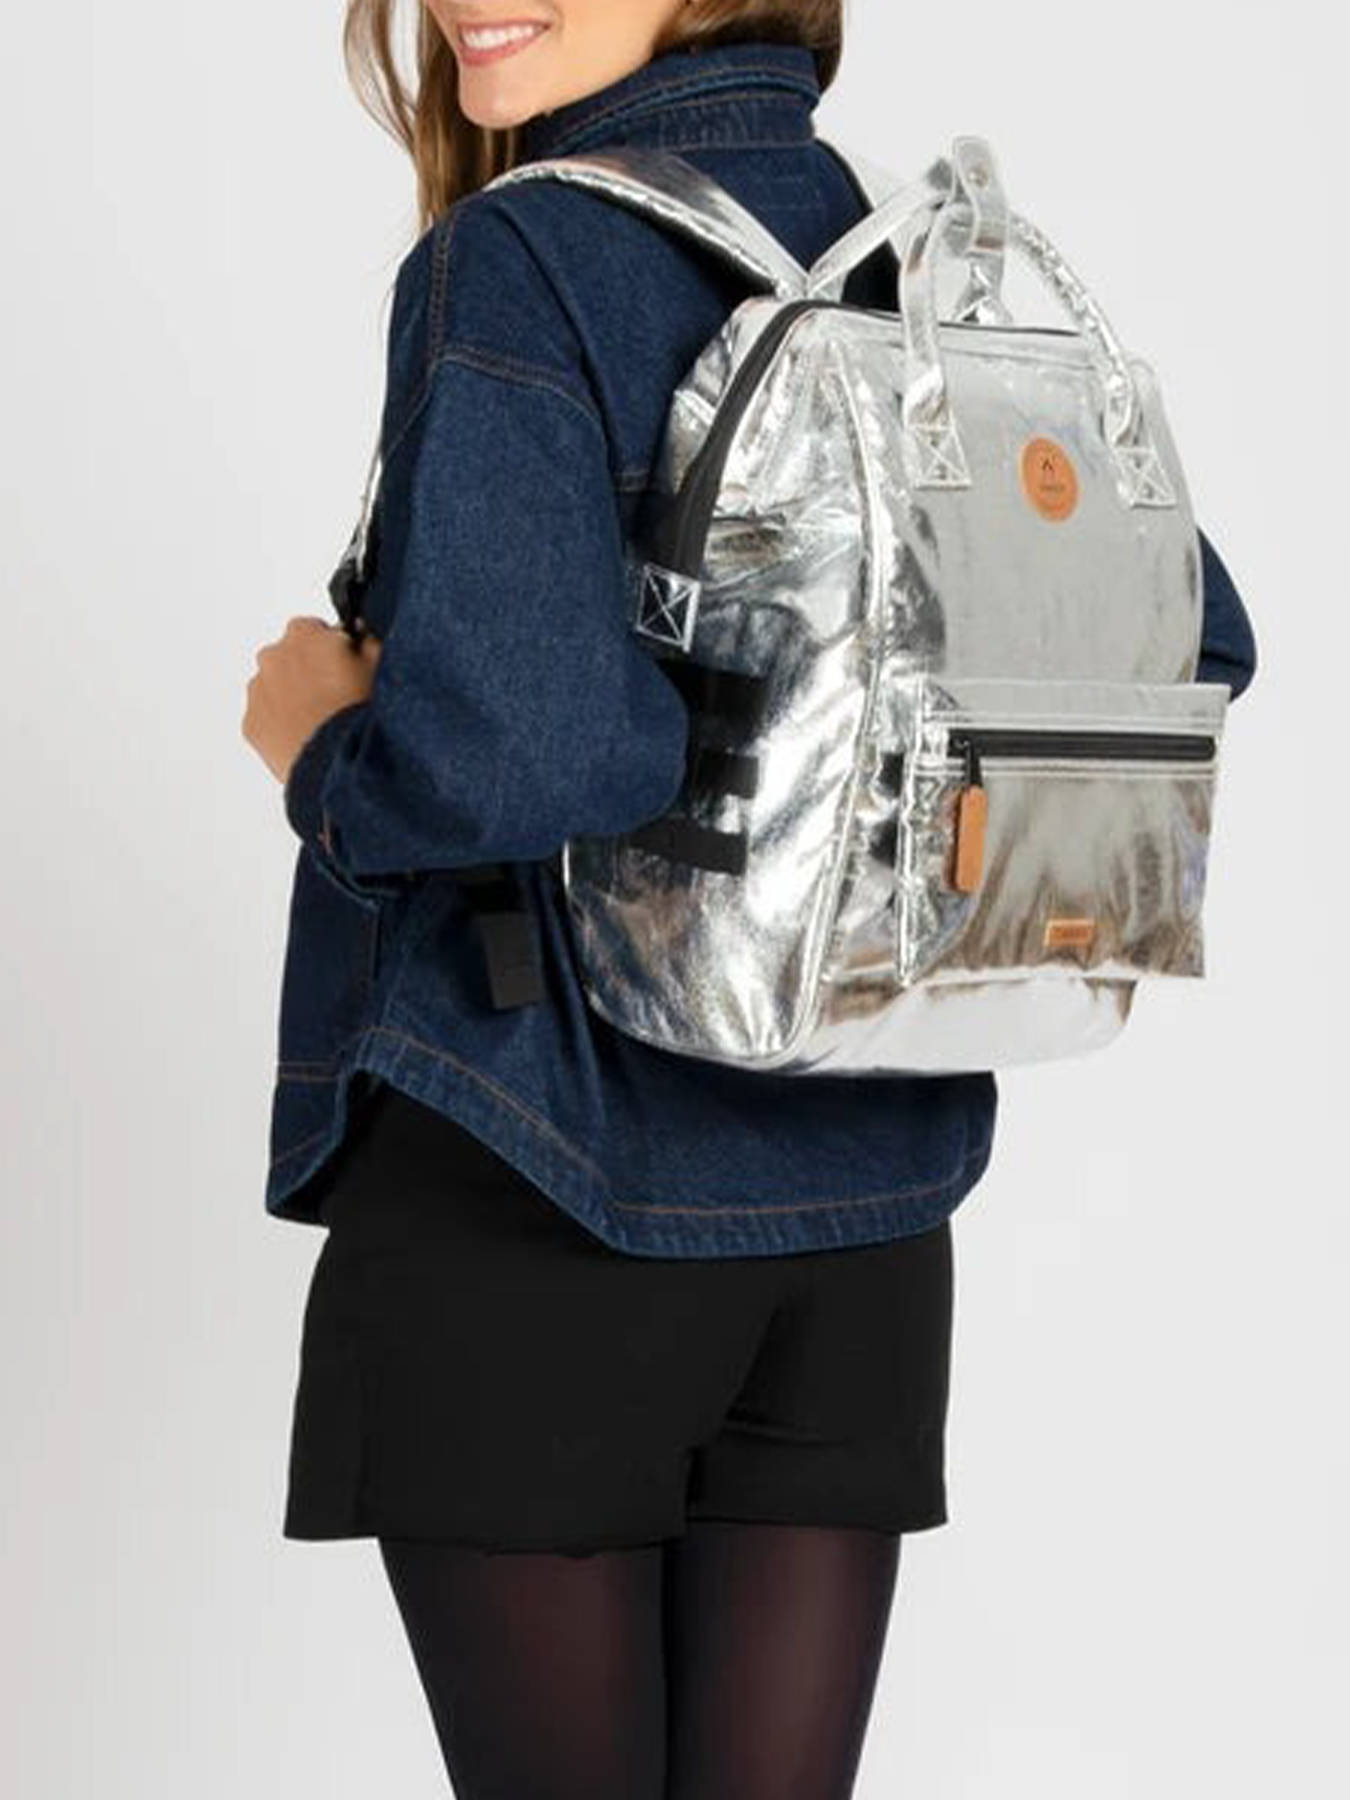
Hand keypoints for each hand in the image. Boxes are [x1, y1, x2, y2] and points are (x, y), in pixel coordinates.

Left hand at [242, 616, 381, 784]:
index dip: (333, 649)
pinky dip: (281, 725)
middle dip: (308, 672)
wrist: (338, 761)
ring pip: (274, 688)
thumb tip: (360, 633)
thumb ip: (367, 638)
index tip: (345, 668)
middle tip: (334, 697)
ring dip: (292, 698)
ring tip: (321, 721)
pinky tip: (307, 736)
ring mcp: (258, 692)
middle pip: (289, 657)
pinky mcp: (251, 724)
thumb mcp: (380, 664)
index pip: (315, 630)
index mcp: (303, 634)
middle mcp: (272, 657)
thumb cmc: (359, 712)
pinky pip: (265, 719)